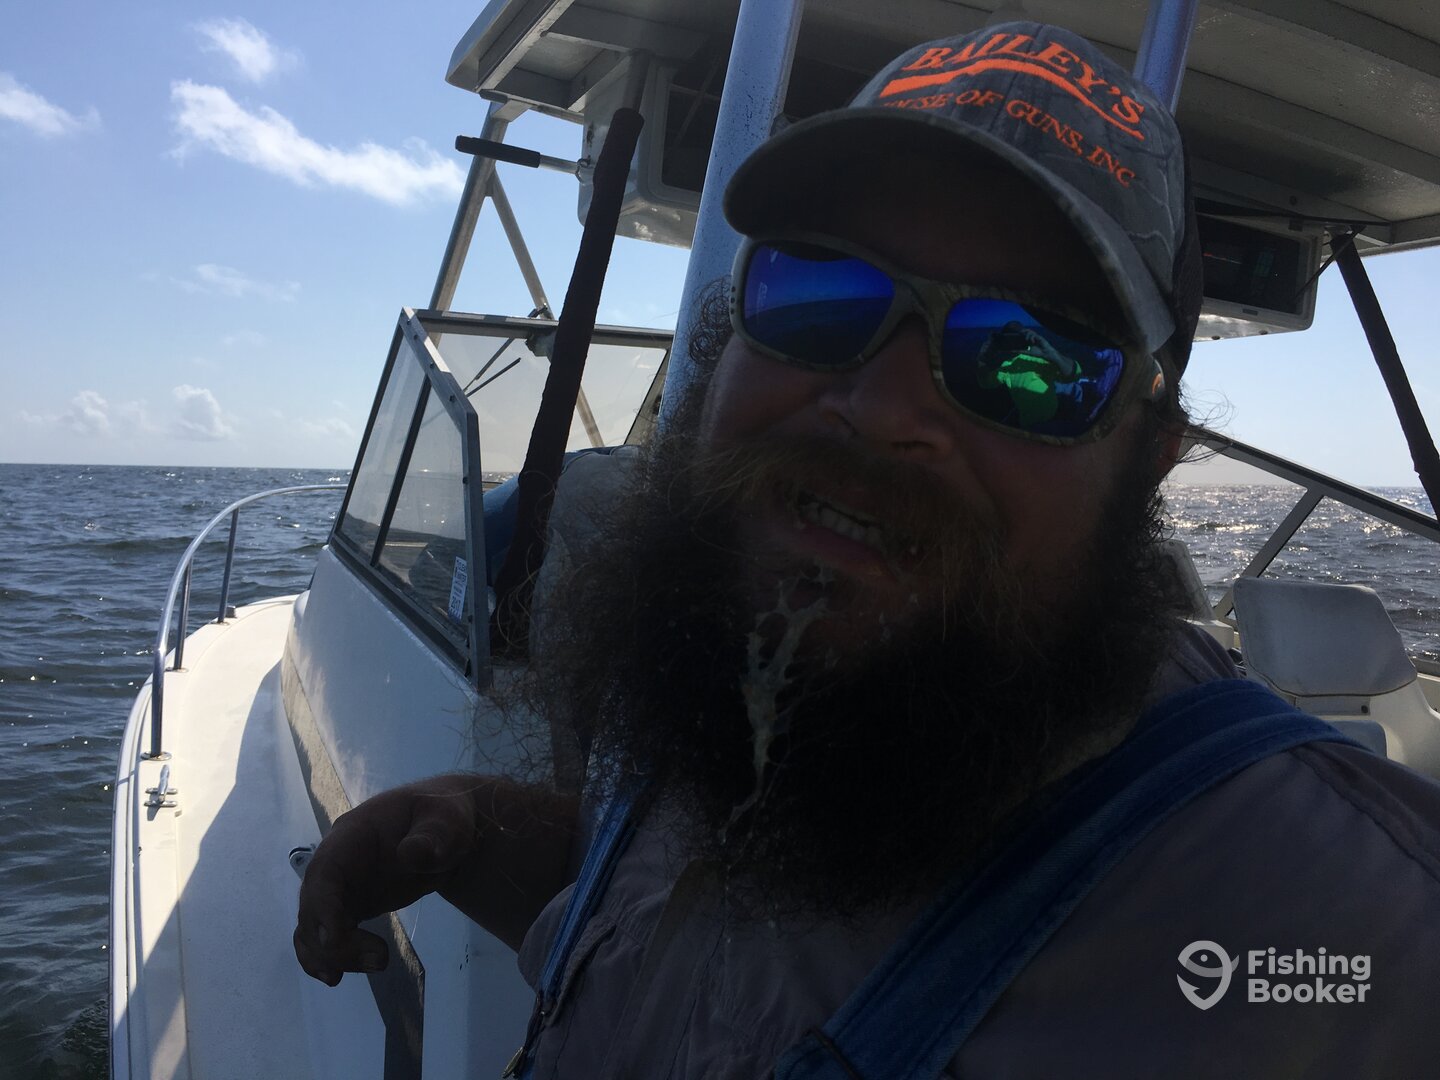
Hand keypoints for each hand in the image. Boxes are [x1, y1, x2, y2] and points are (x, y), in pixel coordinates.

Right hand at [293, 774, 486, 985]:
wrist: (444, 831)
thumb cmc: (442, 818)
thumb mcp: (446, 819)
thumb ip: (433, 835)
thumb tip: (411, 855)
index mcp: (350, 837)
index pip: (323, 874)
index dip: (322, 908)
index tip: (334, 939)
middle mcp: (334, 865)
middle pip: (313, 909)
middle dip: (334, 943)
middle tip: (381, 959)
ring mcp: (338, 889)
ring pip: (311, 929)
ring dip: (330, 957)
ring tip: (377, 965)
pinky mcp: (348, 908)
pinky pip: (322, 937)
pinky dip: (323, 959)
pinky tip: (336, 978)